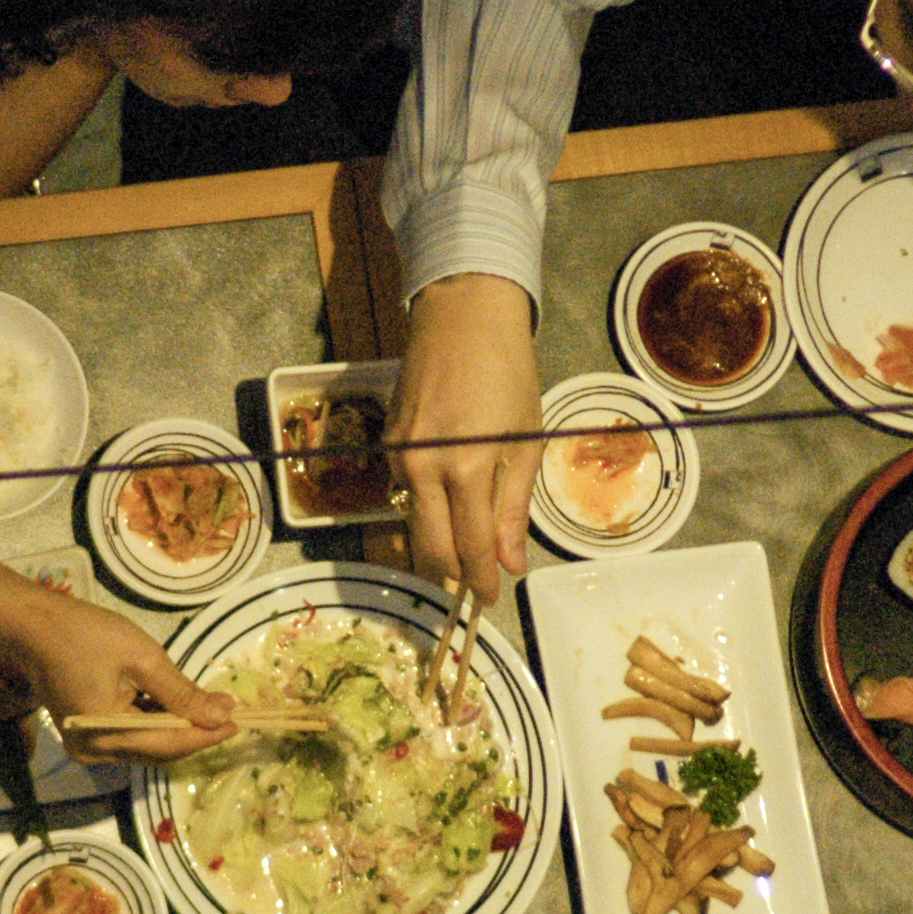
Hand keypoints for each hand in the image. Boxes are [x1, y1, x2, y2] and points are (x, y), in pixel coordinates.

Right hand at [0, 565, 233, 764]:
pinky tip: (174, 705)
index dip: (207, 735)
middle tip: (228, 711)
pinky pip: (129, 737)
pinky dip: (155, 724)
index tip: (239, 721)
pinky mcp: (85, 737)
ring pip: (146, 746)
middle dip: (195, 732)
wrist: (31, 627)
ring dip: (177, 728)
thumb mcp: (143, 658)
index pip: (171, 745)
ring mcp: (88, 748)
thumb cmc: (86, 635)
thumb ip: (182, 693)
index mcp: (108, 734)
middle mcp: (96, 752)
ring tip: (209, 705)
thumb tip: (221, 715)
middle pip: (159, 751)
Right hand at [392, 274, 538, 602]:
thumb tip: (510, 563)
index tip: (492, 599)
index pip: (470, 547)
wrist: (464, 315)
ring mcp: (399, 453)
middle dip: (453, 573)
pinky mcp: (388, 440)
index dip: (482, 580)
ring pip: (414, 520)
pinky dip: (427, 501)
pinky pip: (404, 488)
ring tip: (469, 537)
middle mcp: (422, 466)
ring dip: (439, 537)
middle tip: (476, 584)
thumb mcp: (524, 442)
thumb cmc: (508, 372)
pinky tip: (449, 488)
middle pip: (430, 547)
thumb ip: (513, 508)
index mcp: (465, 467)